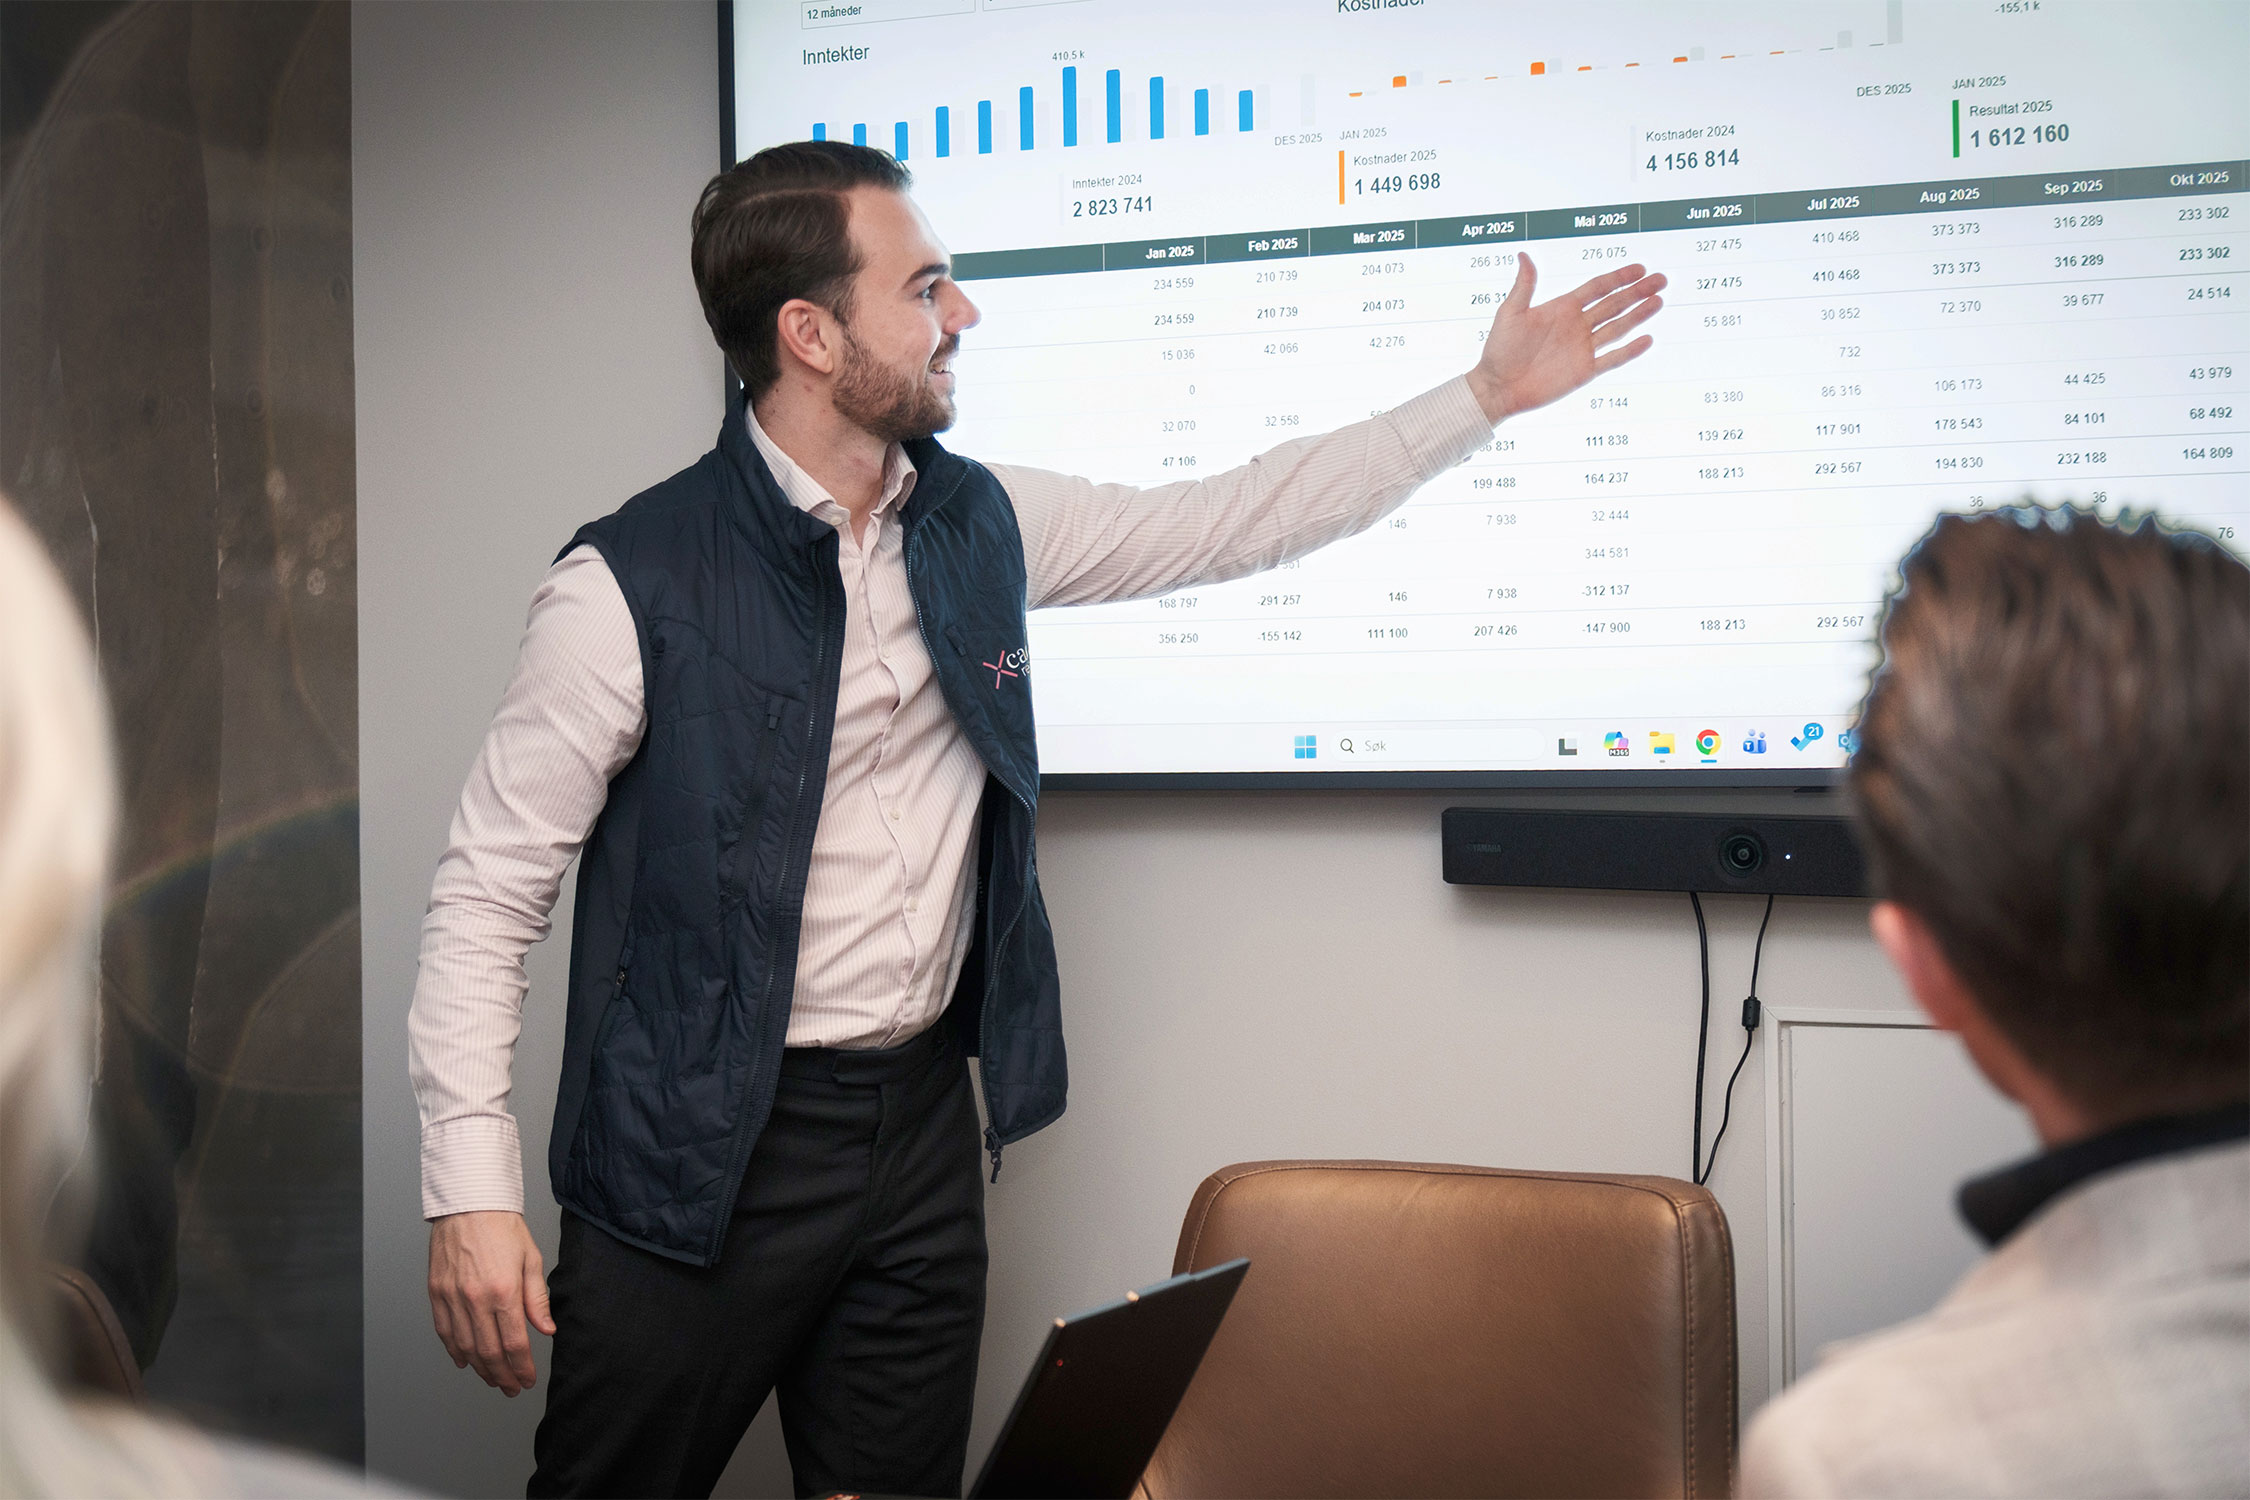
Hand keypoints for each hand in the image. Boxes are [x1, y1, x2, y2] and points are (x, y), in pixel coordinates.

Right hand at [428, 1210, 553, 1396]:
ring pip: (465, 1347)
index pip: (514, 1343)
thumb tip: (546, 1329)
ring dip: (479, 1369)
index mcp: (503, 1290)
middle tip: (511, 1388)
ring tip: (492, 1380)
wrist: (469, 1204)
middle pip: (488, 1352)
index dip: (521, 1367)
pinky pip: (445, 1331)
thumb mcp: (531, 1259)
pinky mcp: (436, 1292)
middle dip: (502, 1376)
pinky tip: (465, 1361)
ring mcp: (452, 1297)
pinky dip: (455, 1350)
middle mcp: (475, 1298)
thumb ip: (537, 1299)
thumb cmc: (502, 1227)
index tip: (527, 1380)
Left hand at [1464, 254, 1665, 422]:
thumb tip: (1523, 254)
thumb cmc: (1499, 349)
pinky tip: (1647, 339)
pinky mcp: (1585, 371)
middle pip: (1614, 304)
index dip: (1619, 277)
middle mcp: (1577, 325)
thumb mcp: (1510, 312)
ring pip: (1618, 328)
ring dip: (1639, 315)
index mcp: (1562, 308)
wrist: (1498, 387)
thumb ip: (1524, 285)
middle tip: (1660, 279)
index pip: (1597, 288)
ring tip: (1659, 301)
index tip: (1640, 268)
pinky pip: (1612, 359)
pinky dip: (1630, 350)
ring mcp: (1583, 348)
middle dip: (1638, 291)